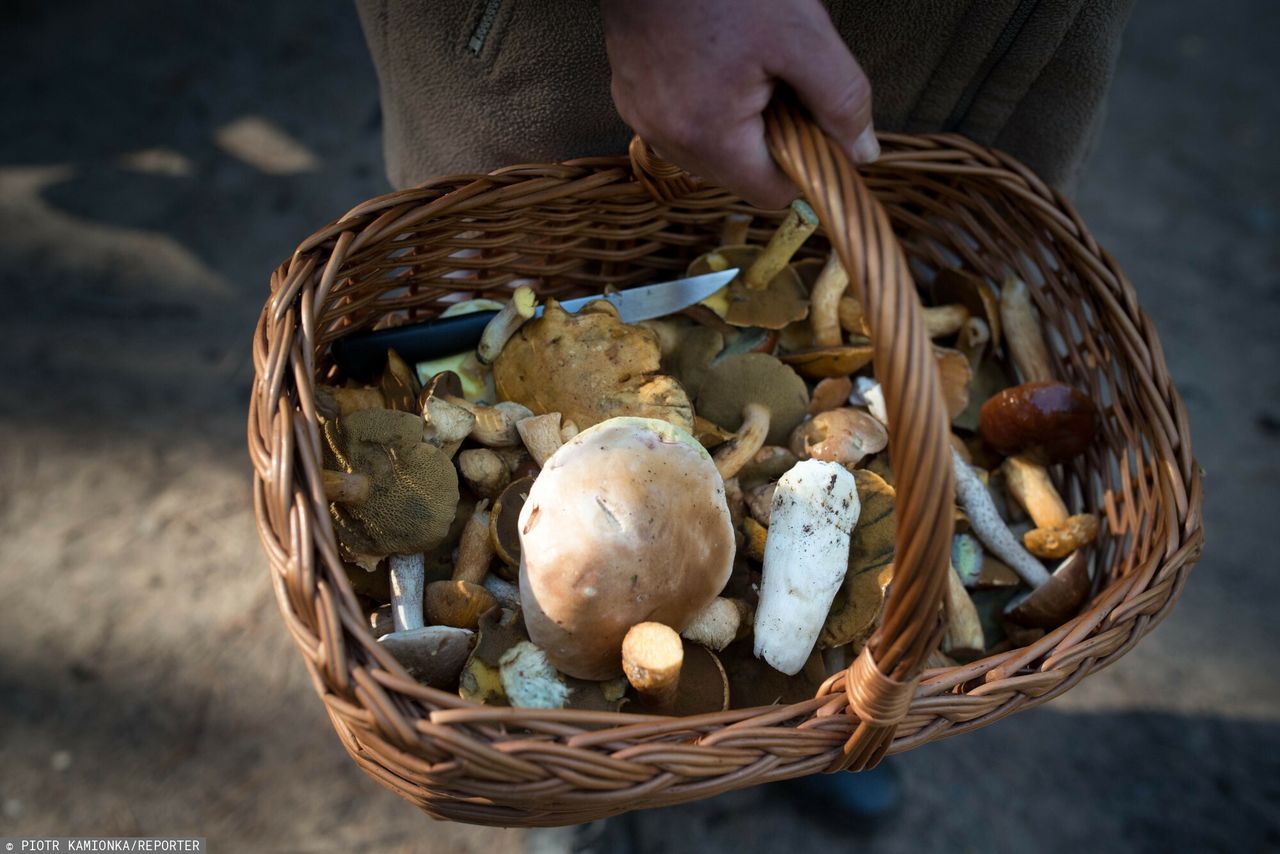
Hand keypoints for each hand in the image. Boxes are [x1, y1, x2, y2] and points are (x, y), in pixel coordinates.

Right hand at [601, 0, 877, 208]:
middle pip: (738, 172)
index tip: (814, 122)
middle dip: (768, 137)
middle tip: (780, 79)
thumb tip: (863, 152)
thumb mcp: (803, 36)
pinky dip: (702, 102)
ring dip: (735, 121)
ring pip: (707, 147)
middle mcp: (665, 138)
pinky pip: (678, 120)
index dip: (803, 163)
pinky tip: (713, 58)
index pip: (771, 193)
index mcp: (708, 136)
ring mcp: (641, 115)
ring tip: (745, 64)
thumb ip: (841, 101)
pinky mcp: (627, 90)